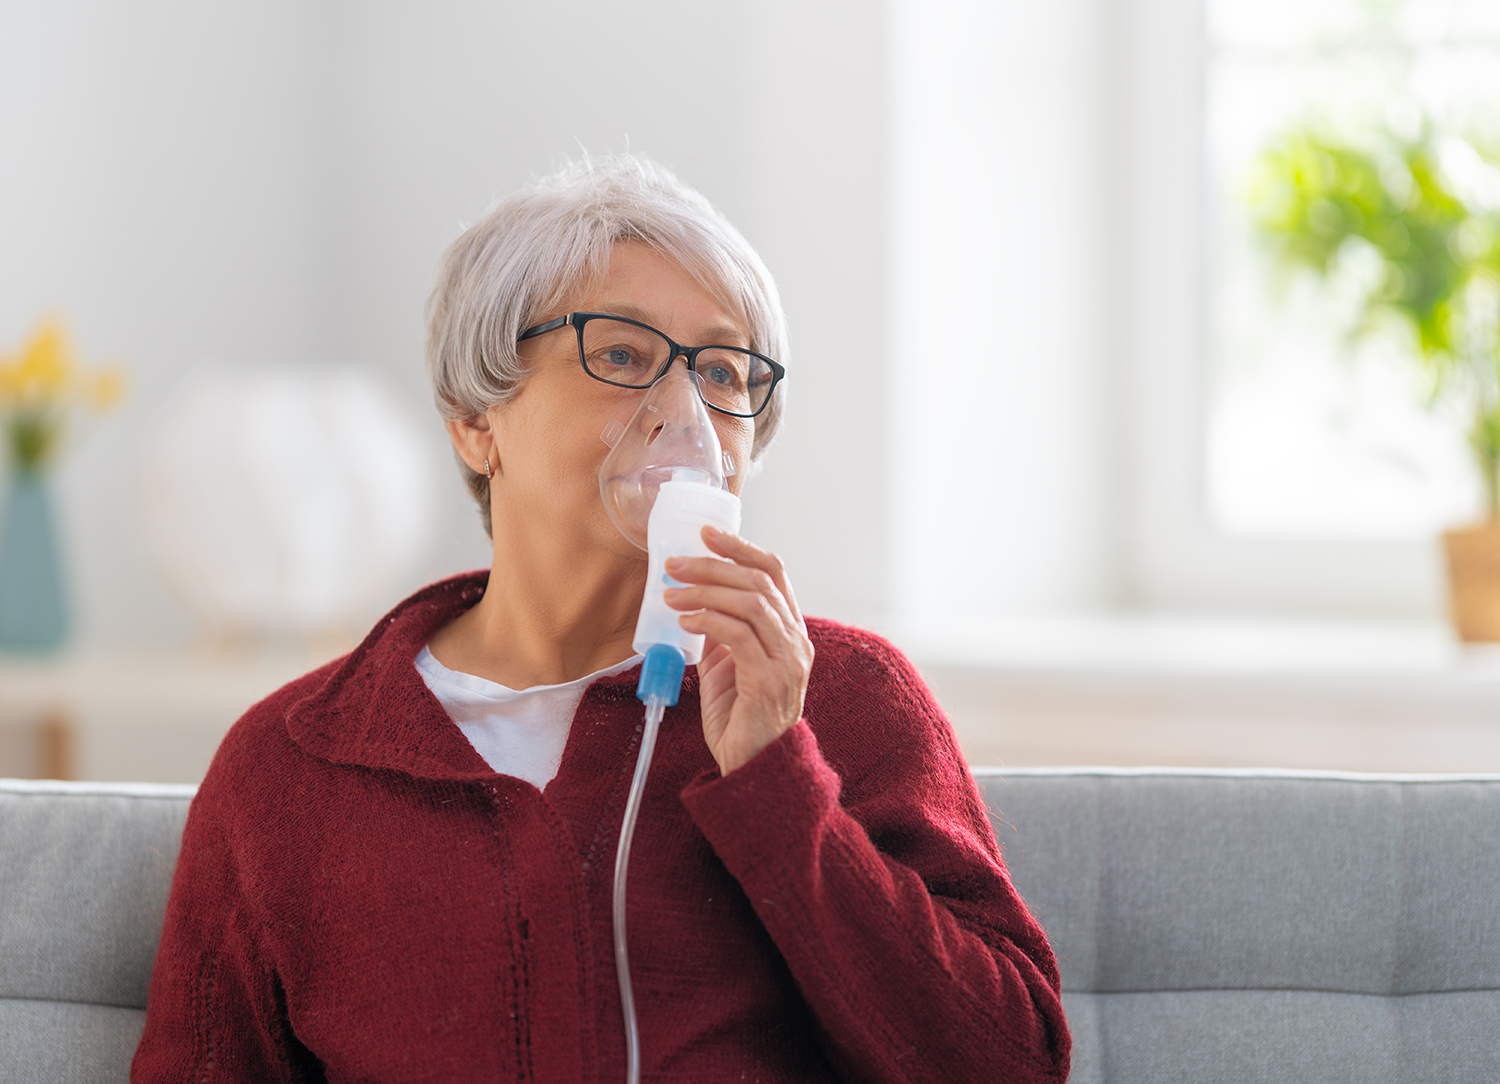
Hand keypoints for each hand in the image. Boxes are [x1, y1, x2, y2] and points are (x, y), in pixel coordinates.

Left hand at [663, 527, 813, 774]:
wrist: (754, 770)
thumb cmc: (741, 720)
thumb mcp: (728, 666)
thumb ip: (720, 634)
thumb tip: (693, 601)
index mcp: (790, 632)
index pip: (774, 573)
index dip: (741, 548)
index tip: (707, 534)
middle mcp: (796, 641)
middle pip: (758, 582)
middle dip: (713, 565)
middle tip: (675, 564)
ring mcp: (788, 661)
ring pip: (750, 603)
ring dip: (704, 591)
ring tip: (670, 592)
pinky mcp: (769, 680)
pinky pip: (737, 635)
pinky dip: (707, 619)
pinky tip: (684, 619)